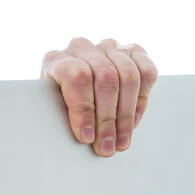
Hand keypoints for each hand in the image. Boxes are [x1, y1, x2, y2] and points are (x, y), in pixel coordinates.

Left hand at [40, 37, 157, 155]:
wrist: (65, 85)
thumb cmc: (54, 102)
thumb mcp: (48, 108)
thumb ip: (59, 116)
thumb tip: (84, 138)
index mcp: (56, 59)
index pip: (77, 77)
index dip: (84, 110)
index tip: (87, 137)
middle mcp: (82, 48)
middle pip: (106, 79)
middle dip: (108, 119)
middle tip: (107, 146)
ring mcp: (108, 47)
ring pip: (129, 76)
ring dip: (126, 115)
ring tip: (120, 140)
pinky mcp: (131, 51)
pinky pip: (147, 72)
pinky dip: (141, 101)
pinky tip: (133, 121)